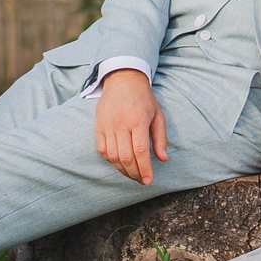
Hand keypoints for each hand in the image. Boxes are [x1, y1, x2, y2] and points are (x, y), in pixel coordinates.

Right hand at [93, 69, 168, 185]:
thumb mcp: (158, 115)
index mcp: (138, 121)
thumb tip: (162, 159)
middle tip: (141, 180)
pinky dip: (110, 159)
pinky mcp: (98, 125)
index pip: (140, 151)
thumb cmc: (144, 99)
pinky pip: (101, 149)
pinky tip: (118, 162)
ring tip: (131, 174)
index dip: (144, 169)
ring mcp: (107, 125)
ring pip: (112, 156)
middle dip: (134, 173)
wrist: (123, 80)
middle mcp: (121, 124)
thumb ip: (160, 138)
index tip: (148, 180)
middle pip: (125, 157)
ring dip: (122, 169)